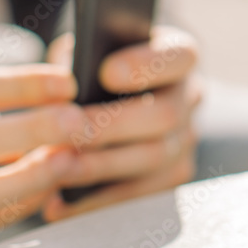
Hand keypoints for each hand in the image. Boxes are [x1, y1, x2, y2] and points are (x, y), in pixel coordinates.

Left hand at [43, 26, 201, 220]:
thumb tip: (64, 84)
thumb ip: (84, 57)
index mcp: (177, 55)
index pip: (179, 56)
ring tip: (57, 168)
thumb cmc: (94, 66)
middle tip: (69, 132)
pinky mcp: (172, 173)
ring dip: (102, 166)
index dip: (147, 65)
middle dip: (114, 126)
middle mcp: (190, 97)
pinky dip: (100, 199)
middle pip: (166, 115)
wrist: (107, 99)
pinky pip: (144, 192)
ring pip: (155, 157)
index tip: (107, 72)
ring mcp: (186, 138)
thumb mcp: (90, 47)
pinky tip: (62, 200)